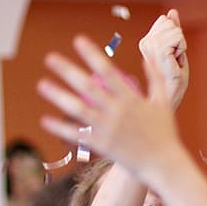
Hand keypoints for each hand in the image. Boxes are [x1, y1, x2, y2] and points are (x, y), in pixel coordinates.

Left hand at [38, 36, 179, 172]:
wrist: (163, 164)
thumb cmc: (165, 132)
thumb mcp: (164, 100)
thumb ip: (155, 77)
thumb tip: (148, 56)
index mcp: (131, 98)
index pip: (108, 71)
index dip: (92, 55)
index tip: (78, 40)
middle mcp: (117, 111)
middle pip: (88, 87)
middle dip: (68, 71)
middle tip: (50, 58)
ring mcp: (108, 129)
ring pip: (78, 110)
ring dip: (58, 96)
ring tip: (41, 84)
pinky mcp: (102, 146)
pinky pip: (77, 135)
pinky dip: (60, 128)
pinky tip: (45, 120)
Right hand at [138, 9, 188, 108]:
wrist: (171, 97)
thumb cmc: (173, 79)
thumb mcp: (176, 49)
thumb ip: (173, 30)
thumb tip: (172, 12)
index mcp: (146, 42)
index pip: (165, 21)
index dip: (175, 37)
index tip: (171, 55)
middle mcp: (145, 43)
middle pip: (170, 24)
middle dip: (179, 40)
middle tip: (174, 59)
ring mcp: (150, 47)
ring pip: (175, 31)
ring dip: (181, 47)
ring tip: (174, 62)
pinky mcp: (158, 52)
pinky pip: (178, 38)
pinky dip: (182, 50)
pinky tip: (175, 63)